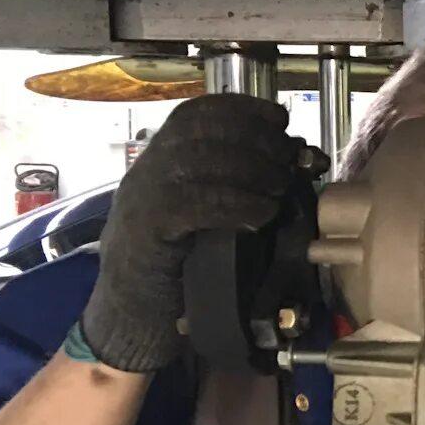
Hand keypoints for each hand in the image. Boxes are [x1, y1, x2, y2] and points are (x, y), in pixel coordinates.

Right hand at [79, 95, 293, 370]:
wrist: (129, 315)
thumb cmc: (178, 263)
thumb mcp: (204, 213)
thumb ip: (234, 184)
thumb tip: (294, 160)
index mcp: (160, 160)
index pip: (197, 114)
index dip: (242, 109)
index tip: (279, 118)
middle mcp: (147, 171)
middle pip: (201, 132)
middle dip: (254, 139)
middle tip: (287, 158)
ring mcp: (143, 199)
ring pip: (197, 162)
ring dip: (250, 168)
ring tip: (279, 186)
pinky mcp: (148, 232)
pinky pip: (192, 205)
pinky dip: (235, 204)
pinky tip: (262, 213)